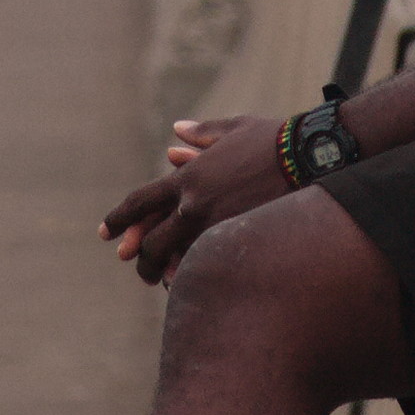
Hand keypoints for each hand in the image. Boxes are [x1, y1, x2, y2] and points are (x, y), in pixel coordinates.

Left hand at [101, 113, 289, 282]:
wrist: (308, 156)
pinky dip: (195, 276)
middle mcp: (194, 204)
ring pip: (177, 258)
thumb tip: (177, 131)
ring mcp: (216, 226)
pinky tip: (190, 286)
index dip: (120, 218)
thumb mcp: (232, 129)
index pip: (141, 202)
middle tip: (135, 266)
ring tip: (161, 282)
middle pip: (153, 240)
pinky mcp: (239, 240)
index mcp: (187, 178)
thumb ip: (201, 134)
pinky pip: (208, 266)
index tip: (106, 233)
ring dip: (165, 272)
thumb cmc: (272, 138)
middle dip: (141, 257)